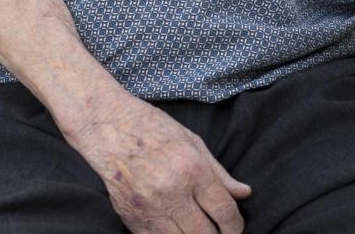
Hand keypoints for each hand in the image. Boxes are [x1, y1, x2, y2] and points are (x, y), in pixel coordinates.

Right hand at [68, 92, 251, 233]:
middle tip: (221, 233)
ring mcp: (149, 209)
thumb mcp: (194, 143)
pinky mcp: (132, 219)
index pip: (223, 210)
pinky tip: (178, 231)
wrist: (110, 130)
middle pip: (204, 233)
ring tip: (200, 231)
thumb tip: (244, 194)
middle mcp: (171, 192)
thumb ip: (220, 174)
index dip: (235, 226)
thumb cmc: (154, 131)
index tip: (236, 228)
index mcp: (191, 170)